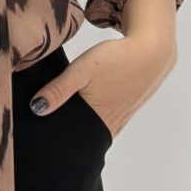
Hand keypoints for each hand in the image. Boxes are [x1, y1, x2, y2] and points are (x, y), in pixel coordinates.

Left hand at [28, 0, 177, 139]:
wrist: (153, 49)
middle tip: (53, 131)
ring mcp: (123, 116)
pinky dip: (98, 118)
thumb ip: (59, 89)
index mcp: (100, 119)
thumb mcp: (82, 69)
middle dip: (71, 136)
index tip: (46, 139)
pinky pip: (110, 119)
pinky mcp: (129, 106)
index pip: (76, 141)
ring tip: (69, 120)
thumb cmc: (117, 58)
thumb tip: (37, 108)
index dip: (61, 141)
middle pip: (87, 137)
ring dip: (85, 127)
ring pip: (99, 128)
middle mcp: (113, 123)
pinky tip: (92, 108)